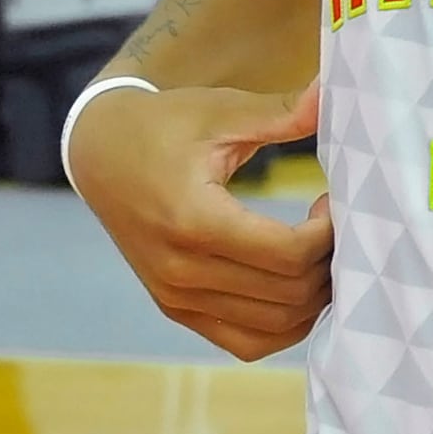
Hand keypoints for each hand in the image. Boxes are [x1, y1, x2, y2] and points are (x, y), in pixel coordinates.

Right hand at [68, 79, 333, 361]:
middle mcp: (182, 271)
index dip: (327, 234)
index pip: (288, 254)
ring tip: (317, 254)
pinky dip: (284, 324)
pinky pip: (248, 342)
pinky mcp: (177, 310)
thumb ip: (279, 112)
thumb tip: (330, 91)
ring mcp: (177, 298)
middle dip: (327, 264)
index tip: (332, 202)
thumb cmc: (164, 126)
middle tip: (332, 227)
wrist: (99, 154)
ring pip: (276, 327)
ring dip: (313, 298)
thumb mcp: (219, 111)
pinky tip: (295, 286)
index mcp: (193, 221)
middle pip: (289, 294)